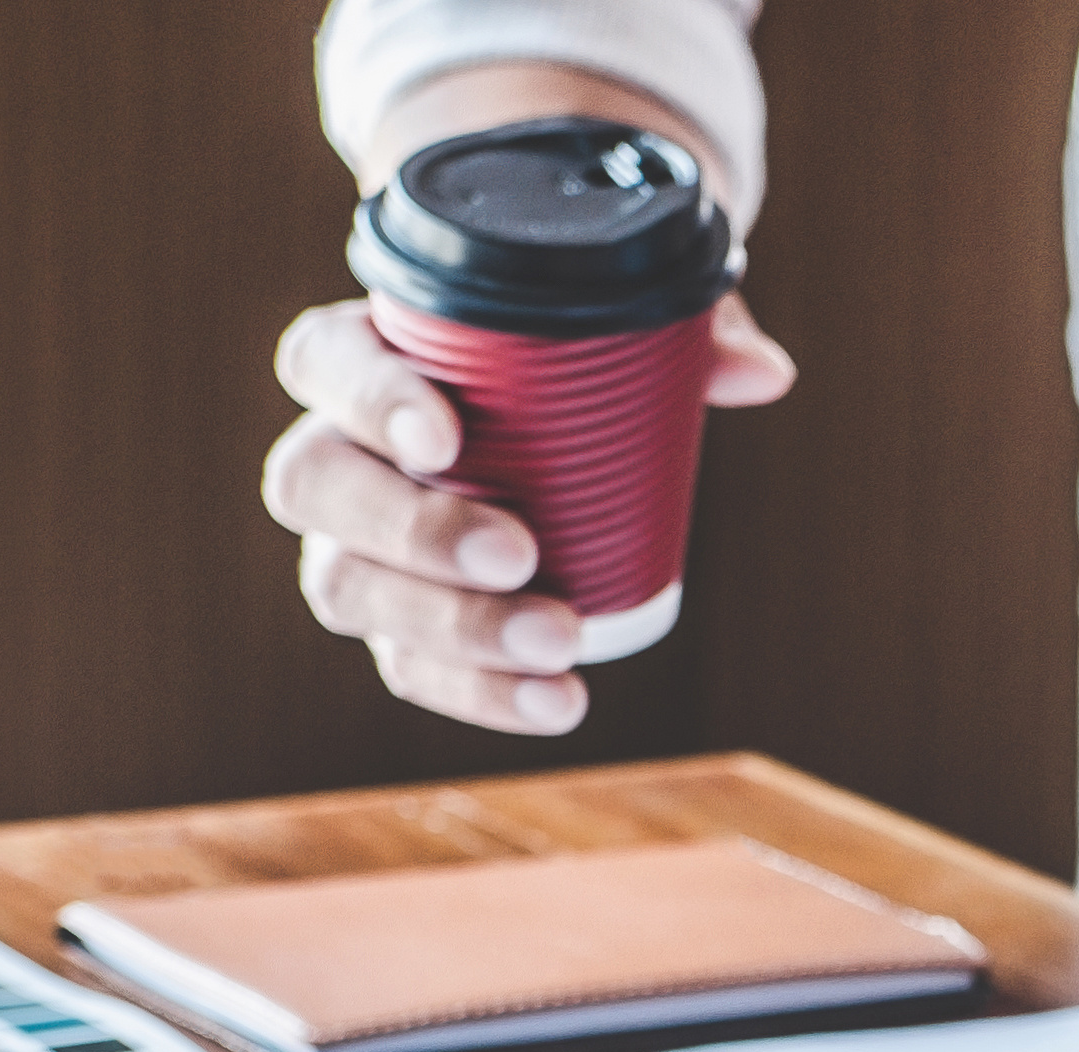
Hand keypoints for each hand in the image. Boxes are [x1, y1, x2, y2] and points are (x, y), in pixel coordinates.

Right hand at [261, 293, 794, 733]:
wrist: (553, 435)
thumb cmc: (566, 361)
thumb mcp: (623, 322)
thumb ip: (687, 326)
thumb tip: (763, 374)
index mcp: (362, 356)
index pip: (324, 362)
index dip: (369, 399)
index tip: (446, 438)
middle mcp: (336, 452)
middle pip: (316, 488)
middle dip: (414, 530)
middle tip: (520, 552)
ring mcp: (354, 547)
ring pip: (348, 589)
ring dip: (450, 627)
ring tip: (556, 640)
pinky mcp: (396, 623)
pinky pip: (410, 665)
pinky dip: (480, 693)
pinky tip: (556, 701)